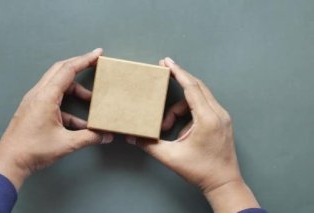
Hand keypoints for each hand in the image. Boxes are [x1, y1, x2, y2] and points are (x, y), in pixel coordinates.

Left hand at [0, 48, 112, 189]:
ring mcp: (34, 100)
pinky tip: (79, 122)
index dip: (84, 60)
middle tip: (95, 63)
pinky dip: (67, 103)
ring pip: (56, 83)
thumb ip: (89, 138)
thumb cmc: (34, 150)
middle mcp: (38, 93)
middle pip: (60, 70)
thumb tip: (106, 136)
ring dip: (74, 88)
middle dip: (79, 64)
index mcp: (46, 96)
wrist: (9, 161)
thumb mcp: (66, 143)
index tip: (98, 53)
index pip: (68, 70)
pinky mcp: (33, 108)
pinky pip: (52, 98)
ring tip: (90, 99)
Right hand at [127, 57, 259, 211]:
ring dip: (180, 106)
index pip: (191, 88)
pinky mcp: (222, 121)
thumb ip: (150, 145)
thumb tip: (133, 137)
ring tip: (166, 125)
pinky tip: (181, 131)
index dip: (178, 73)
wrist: (224, 183)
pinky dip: (189, 112)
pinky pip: (203, 106)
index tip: (166, 62)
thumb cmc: (201, 171)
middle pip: (197, 86)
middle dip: (180, 78)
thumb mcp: (171, 157)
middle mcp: (218, 113)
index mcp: (207, 119)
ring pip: (199, 97)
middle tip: (164, 71)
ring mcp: (222, 117)